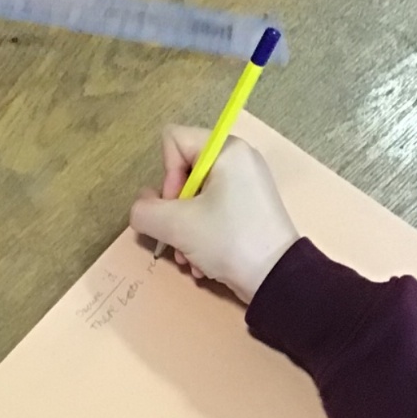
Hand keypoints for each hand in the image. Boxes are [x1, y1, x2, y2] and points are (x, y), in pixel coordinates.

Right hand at [129, 126, 298, 302]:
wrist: (275, 277)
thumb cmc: (230, 241)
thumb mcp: (177, 226)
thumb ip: (145, 211)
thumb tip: (141, 207)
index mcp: (226, 150)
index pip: (174, 140)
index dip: (166, 174)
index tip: (177, 205)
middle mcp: (238, 160)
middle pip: (183, 173)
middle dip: (174, 211)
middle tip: (180, 235)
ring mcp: (245, 185)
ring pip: (195, 198)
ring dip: (184, 231)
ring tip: (191, 256)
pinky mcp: (249, 208)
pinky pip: (213, 212)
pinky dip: (202, 237)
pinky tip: (204, 261)